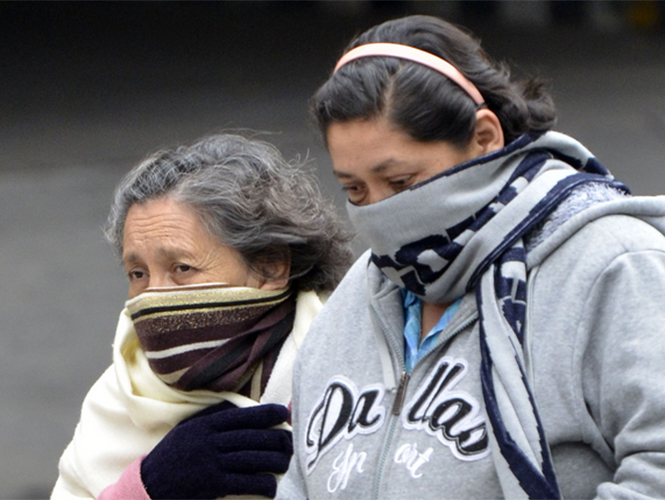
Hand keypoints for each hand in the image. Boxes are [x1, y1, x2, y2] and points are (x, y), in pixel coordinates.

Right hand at [140, 401, 292, 498]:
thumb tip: (245, 406)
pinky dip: (262, 484)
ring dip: (275, 461)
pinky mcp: (213, 485)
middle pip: (252, 437)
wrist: (150, 485)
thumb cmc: (174, 454)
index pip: (242, 416)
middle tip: (292, 441)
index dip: (266, 414)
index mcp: (206, 425)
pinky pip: (245, 483)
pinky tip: (272, 486)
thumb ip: (214, 417)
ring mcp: (211, 463)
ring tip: (286, 462)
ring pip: (252, 459)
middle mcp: (210, 441)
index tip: (284, 413)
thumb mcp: (189, 428)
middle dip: (276, 438)